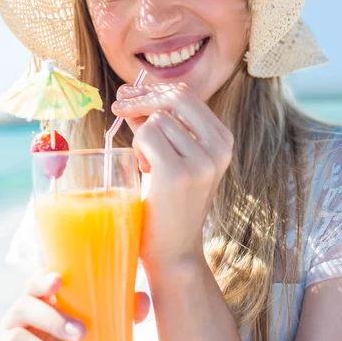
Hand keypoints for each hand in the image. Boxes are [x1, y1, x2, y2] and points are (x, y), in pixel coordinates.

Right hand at [0, 268, 149, 340]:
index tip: (58, 282)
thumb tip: (141, 300)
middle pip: (23, 307)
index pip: (34, 282)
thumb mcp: (102, 337)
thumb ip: (120, 315)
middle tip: (82, 334)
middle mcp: (16, 322)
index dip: (43, 279)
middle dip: (53, 319)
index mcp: (39, 304)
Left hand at [112, 82, 233, 273]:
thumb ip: (161, 126)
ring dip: (141, 137)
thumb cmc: (170, 202)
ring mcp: (202, 161)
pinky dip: (137, 148)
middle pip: (176, 96)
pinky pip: (147, 134)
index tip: (127, 95)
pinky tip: (145, 170)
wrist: (173, 249)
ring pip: (157, 118)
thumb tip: (130, 94)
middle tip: (119, 107)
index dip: (153, 90)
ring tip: (147, 165)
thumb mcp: (176, 157)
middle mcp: (219, 148)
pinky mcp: (179, 173)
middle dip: (142, 98)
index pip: (186, 95)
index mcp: (223, 140)